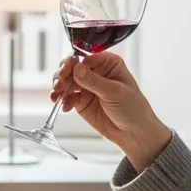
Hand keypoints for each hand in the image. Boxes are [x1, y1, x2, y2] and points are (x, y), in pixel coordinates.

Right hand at [51, 52, 171, 169]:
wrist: (133, 133)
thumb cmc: (133, 109)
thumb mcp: (114, 92)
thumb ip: (94, 81)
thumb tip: (77, 68)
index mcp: (108, 63)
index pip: (85, 57)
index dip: (73, 62)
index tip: (66, 71)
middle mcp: (96, 72)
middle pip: (72, 67)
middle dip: (63, 74)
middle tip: (59, 84)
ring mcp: (87, 87)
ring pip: (66, 81)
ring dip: (59, 87)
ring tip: (56, 96)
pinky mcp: (81, 101)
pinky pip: (67, 97)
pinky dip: (63, 100)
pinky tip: (65, 107)